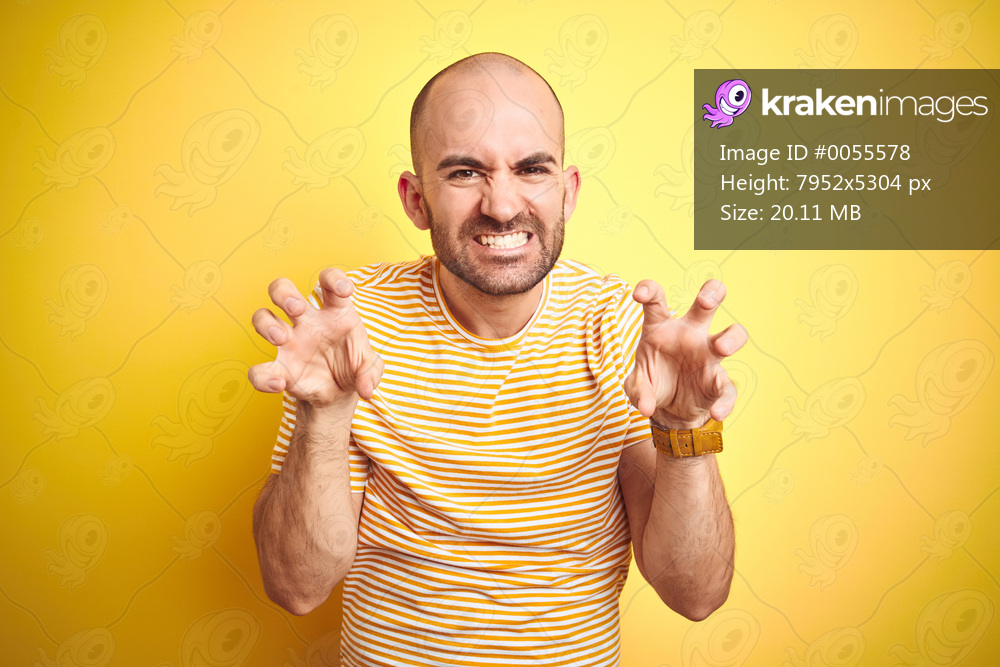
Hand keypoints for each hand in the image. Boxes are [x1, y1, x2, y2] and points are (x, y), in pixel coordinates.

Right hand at [248, 268, 383, 407]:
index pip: (328, 283)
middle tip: (296, 309)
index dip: (333, 278)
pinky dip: (262, 377)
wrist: (340, 394)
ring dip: (267, 324)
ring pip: (262, 317)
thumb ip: (371, 373)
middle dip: (285, 293)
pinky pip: (259, 370)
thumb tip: (366, 389)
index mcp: (334, 313)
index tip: (345, 290)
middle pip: (283, 290)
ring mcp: (290, 343)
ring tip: (281, 338)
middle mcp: (307, 322)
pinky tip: (278, 383)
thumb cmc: (353, 367)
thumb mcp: (369, 367)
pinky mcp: (280, 368)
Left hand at [624, 279, 747, 428]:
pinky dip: (724, 402)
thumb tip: (645, 407)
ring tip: (722, 347)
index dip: (649, 290)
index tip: (639, 295)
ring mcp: (708, 356)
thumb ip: (637, 392)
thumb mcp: (637, 387)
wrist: (670, 412)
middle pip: (706, 305)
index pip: (657, 301)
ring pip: (732, 335)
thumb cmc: (653, 384)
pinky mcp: (718, 381)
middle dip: (711, 294)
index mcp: (662, 328)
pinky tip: (716, 411)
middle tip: (706, 301)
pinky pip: (727, 388)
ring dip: (731, 338)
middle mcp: (689, 335)